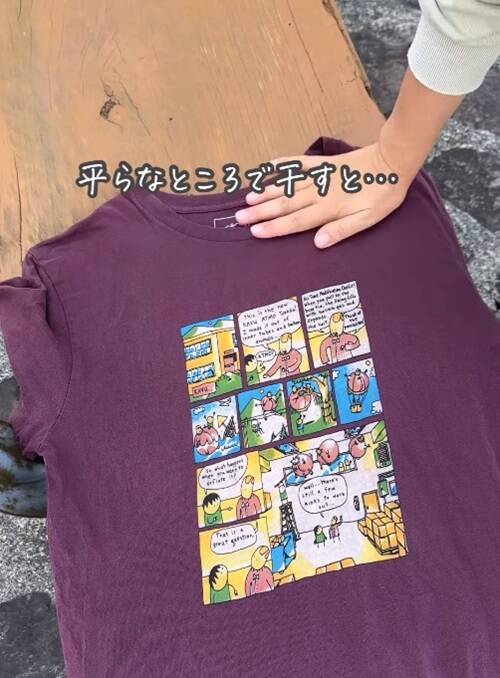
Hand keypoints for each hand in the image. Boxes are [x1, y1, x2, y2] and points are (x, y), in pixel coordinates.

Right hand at [235, 142, 414, 248]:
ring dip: (266, 192)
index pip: (295, 222)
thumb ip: (342, 230)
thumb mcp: (368, 219)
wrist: (392, 161)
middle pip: (285, 205)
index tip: (254, 232)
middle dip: (261, 212)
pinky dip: (283, 165)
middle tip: (239, 217)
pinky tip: (268, 166)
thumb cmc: (383, 195)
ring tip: (247, 197)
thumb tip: (317, 243)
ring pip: (287, 186)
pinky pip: (299, 164)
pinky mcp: (324, 164)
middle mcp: (318, 193)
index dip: (274, 228)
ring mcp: (319, 177)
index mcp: (328, 209)